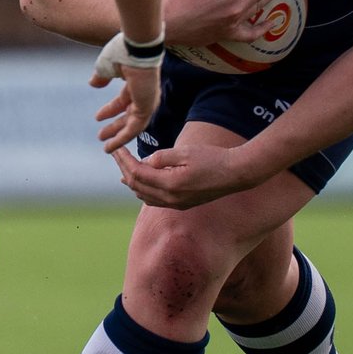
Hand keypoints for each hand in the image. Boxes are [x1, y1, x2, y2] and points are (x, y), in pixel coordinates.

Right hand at [87, 35, 162, 153]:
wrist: (136, 48)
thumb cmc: (123, 52)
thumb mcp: (106, 66)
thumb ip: (101, 76)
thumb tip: (93, 83)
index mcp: (136, 83)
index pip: (123, 101)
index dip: (110, 110)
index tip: (97, 118)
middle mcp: (144, 93)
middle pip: (128, 115)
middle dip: (115, 126)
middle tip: (101, 135)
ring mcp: (147, 101)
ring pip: (133, 125)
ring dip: (118, 136)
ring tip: (106, 147)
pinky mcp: (147, 107)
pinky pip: (135, 128)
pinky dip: (124, 138)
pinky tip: (112, 146)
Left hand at [115, 141, 260, 208]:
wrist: (235, 174)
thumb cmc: (212, 158)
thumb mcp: (185, 152)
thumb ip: (161, 157)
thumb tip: (145, 161)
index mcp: (170, 184)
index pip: (137, 173)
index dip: (124, 160)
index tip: (117, 149)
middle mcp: (171, 199)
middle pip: (137, 186)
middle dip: (124, 169)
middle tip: (116, 155)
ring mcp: (176, 204)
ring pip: (144, 196)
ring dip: (132, 182)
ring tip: (123, 170)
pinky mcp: (182, 204)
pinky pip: (155, 201)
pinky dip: (144, 190)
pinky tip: (141, 184)